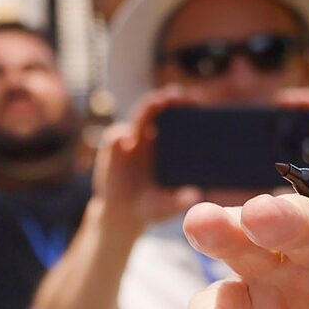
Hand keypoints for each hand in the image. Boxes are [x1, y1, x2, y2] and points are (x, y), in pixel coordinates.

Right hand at [92, 91, 198, 226]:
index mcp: (168, 146)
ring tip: (158, 101)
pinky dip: (120, 136)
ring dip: (148, 106)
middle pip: (158, 111)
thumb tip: (194, 194)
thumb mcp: (166, 206)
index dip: (185, 109)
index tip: (196, 101)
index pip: (177, 120)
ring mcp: (130, 140)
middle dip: (167, 99)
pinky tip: (127, 139)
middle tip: (178, 94)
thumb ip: (178, 201)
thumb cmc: (150, 206)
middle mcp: (150, 137)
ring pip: (138, 117)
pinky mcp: (112, 148)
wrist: (122, 214)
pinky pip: (115, 137)